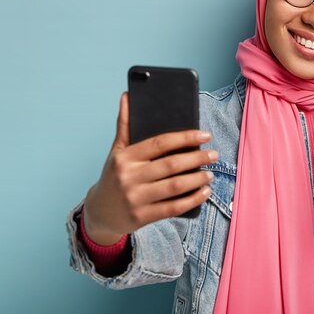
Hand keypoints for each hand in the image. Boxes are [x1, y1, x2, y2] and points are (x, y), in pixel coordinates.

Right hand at [82, 92, 216, 244]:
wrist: (99, 212)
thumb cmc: (114, 176)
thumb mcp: (116, 151)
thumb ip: (125, 125)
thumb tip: (127, 96)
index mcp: (126, 157)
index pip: (160, 142)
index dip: (185, 137)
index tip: (205, 135)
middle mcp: (130, 176)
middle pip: (171, 164)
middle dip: (197, 158)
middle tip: (214, 154)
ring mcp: (136, 198)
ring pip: (175, 186)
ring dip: (198, 179)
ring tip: (211, 173)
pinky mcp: (142, 217)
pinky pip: (173, 208)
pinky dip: (193, 200)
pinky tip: (205, 192)